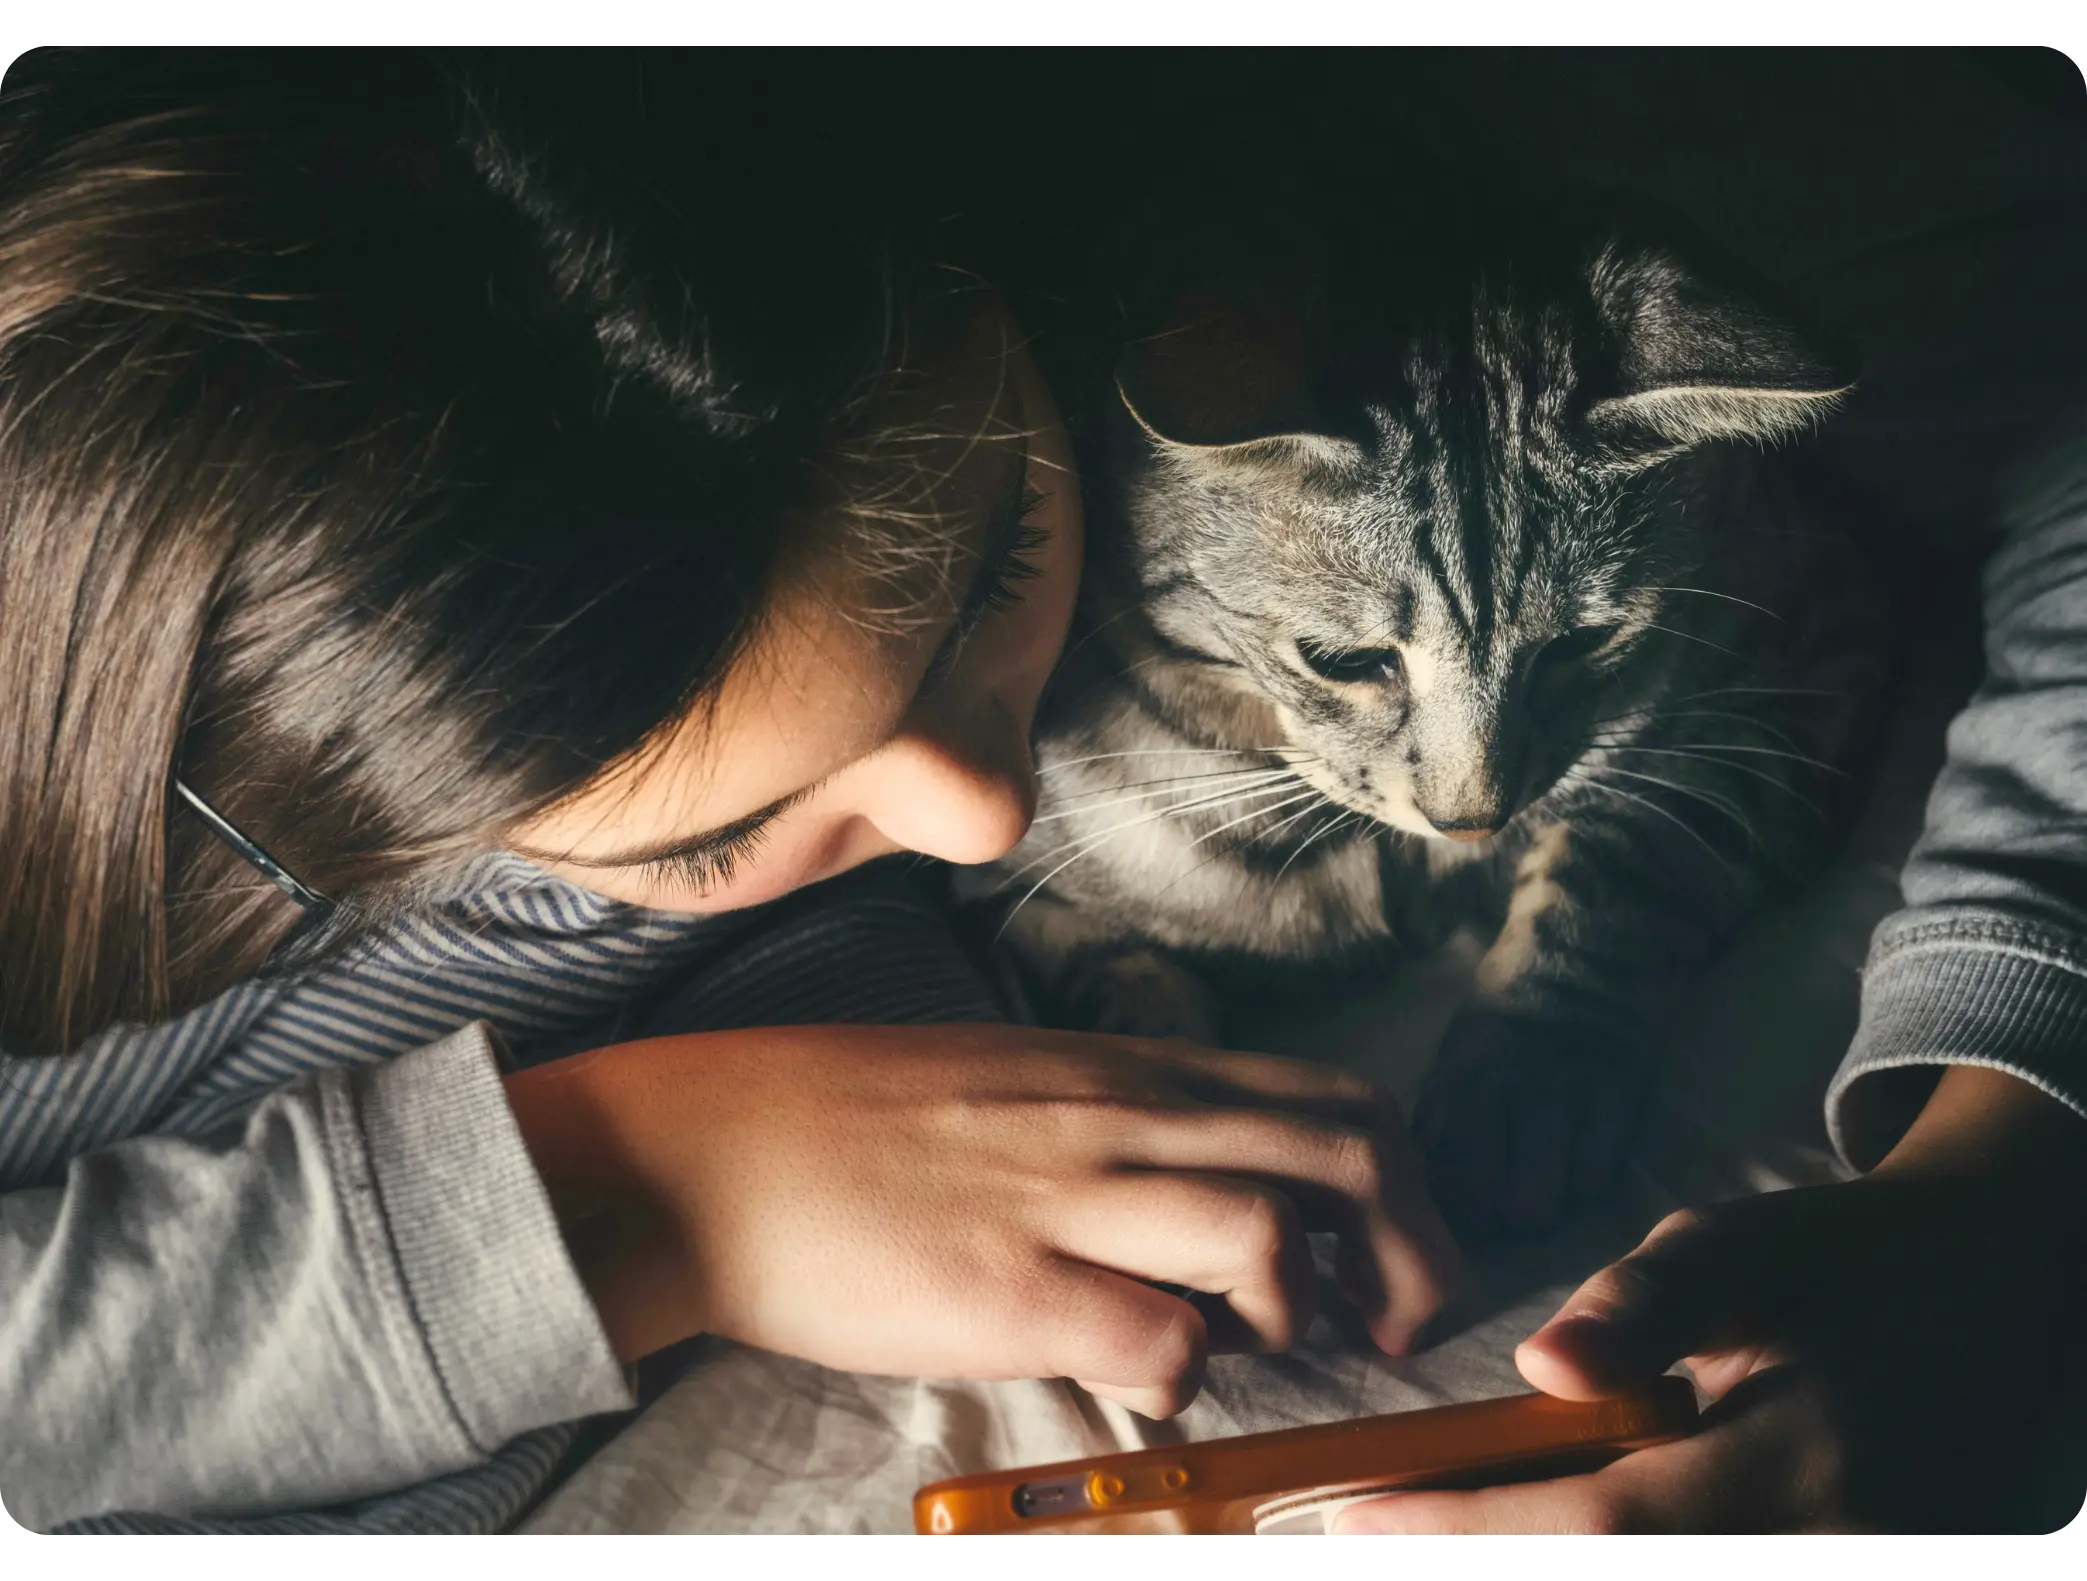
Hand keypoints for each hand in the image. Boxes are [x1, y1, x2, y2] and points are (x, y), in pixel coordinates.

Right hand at [504, 1023, 1458, 1418]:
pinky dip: (1186, 1384)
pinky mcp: (1006, 1287)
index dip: (1401, 1180)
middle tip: (1390, 1327)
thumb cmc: (847, 1119)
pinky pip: (1157, 1343)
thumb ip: (1116, 1116)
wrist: (707, 1148)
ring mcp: (1065, 1196)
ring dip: (1297, 1314)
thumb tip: (1201, 1183)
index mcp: (1125, 1067)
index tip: (1390, 1255)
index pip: (1329, 1091)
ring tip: (1256, 1355)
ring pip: (1268, 1233)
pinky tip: (1146, 1392)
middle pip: (1346, 1152)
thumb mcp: (1009, 1078)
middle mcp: (1118, 1115)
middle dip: (1412, 1252)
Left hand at [1338, 1066, 2086, 1532]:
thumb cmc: (1843, 1257)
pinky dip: (1622, 1560)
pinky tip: (1553, 1526)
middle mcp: (1832, 1543)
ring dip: (1549, 1559)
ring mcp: (1862, 1572)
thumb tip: (1542, 1367)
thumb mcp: (1742, 1245)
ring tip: (1455, 1519)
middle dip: (1488, 1557)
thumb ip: (1645, 1303)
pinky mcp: (1868, 1577)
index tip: (1356, 1509)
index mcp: (1795, 1454)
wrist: (1992, 1290)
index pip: (1600, 1524)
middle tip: (1384, 1522)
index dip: (1466, 1528)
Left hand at [1416, 1010, 1647, 1240]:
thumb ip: (1445, 1106)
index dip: (1440, 1203)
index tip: (1453, 1211)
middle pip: (1476, 1195)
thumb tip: (1428, 1171)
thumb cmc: (1515, 1007)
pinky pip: (1592, 1176)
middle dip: (1488, 1221)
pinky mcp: (1613, 1097)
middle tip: (1502, 1217)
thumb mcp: (1461, 1046)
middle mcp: (1496, 1091)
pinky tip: (1582, 1167)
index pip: (1431, 1166)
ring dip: (1537, 1211)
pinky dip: (1585, 1184)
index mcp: (1453, 1080)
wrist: (1585, 951)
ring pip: (1532, 1201)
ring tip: (1544, 1200)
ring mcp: (1555, 1096)